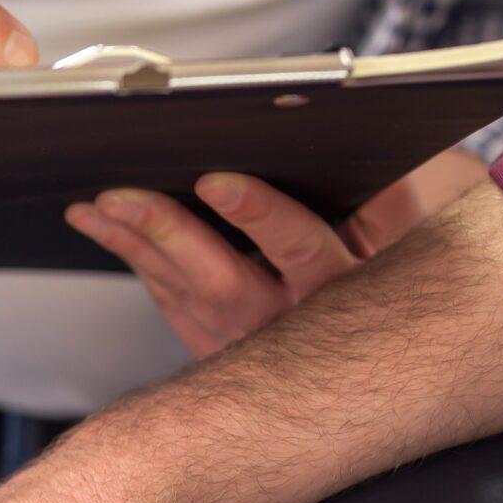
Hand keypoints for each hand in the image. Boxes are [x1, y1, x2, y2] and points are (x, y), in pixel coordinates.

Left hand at [65, 150, 489, 356]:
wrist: (374, 370)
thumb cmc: (391, 277)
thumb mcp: (408, 240)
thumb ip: (390, 194)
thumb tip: (359, 132)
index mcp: (343, 288)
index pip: (299, 245)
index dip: (256, 212)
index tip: (215, 178)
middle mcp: (295, 326)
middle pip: (221, 278)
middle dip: (166, 231)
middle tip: (118, 193)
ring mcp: (254, 348)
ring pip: (185, 294)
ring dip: (135, 245)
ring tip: (94, 203)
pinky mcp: (224, 355)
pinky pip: (173, 307)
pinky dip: (140, 264)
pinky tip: (109, 230)